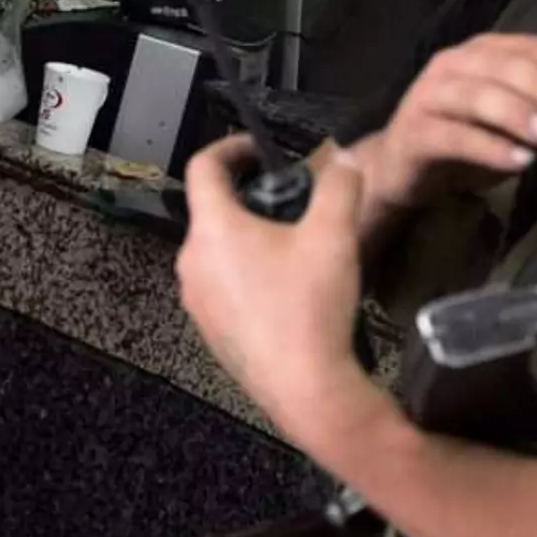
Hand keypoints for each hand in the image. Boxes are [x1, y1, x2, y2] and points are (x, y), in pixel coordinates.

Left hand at [178, 135, 389, 444]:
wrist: (305, 389)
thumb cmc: (311, 308)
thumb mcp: (334, 235)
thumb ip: (339, 186)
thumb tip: (344, 160)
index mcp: (213, 229)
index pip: (203, 167)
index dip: (230, 148)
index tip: (257, 150)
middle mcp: (192, 263)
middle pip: (212, 213)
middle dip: (249, 201)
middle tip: (290, 206)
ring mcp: (198, 302)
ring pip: (218, 255)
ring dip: (248, 243)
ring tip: (293, 252)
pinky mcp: (211, 333)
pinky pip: (224, 291)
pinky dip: (248, 280)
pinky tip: (285, 296)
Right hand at [365, 33, 536, 210]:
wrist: (399, 169)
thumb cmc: (464, 142)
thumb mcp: (511, 124)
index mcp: (481, 52)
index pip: (530, 46)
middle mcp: (452, 65)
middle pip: (504, 66)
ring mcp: (429, 96)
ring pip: (477, 96)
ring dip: (517, 113)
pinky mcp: (414, 133)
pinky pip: (455, 137)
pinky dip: (490, 148)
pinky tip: (520, 162)